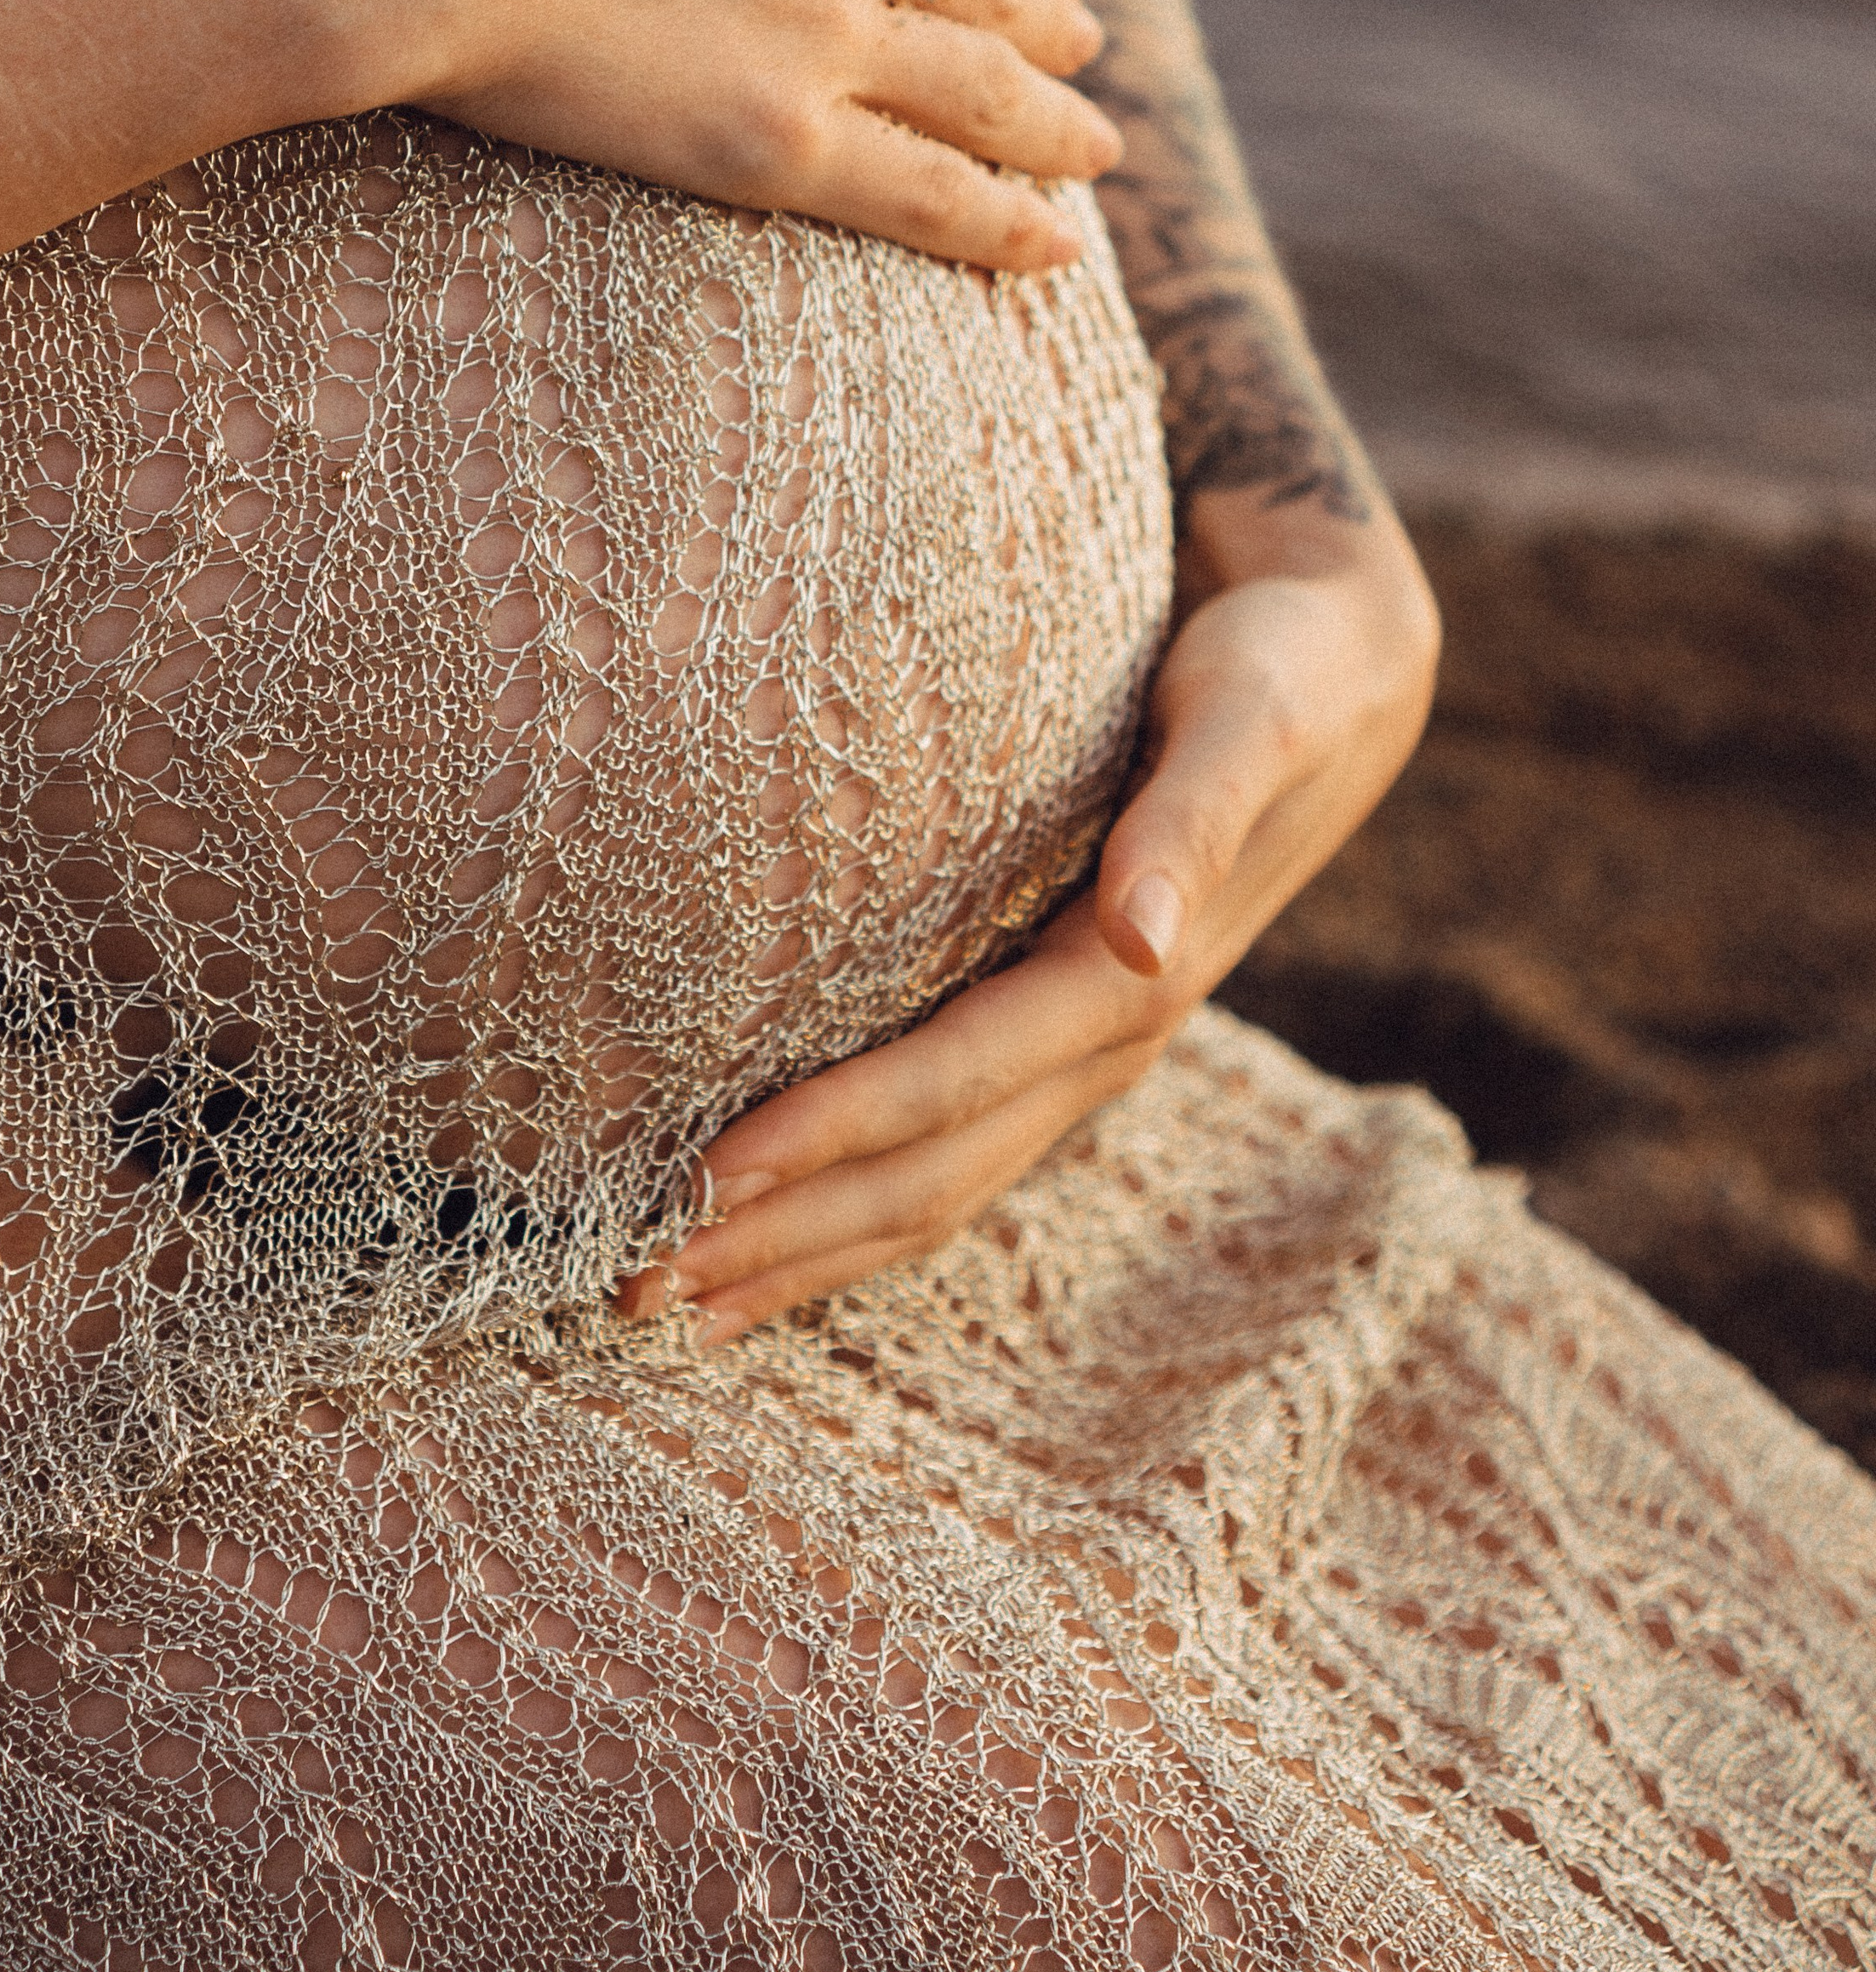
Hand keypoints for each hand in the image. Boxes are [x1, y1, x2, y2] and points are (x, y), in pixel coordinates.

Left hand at [619, 511, 1437, 1342]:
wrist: (1340, 672)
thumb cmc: (1276, 671)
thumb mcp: (1247, 721)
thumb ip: (1193, 822)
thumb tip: (1147, 934)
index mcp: (1128, 983)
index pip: (954, 1084)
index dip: (832, 1137)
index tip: (705, 1181)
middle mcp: (1101, 1044)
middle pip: (927, 1175)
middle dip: (787, 1237)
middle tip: (632, 1288)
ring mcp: (1076, 1055)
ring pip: (930, 1186)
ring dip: (802, 1252)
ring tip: (666, 1300)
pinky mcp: (1051, 1031)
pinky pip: (946, 1145)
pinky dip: (848, 1206)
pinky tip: (764, 1235)